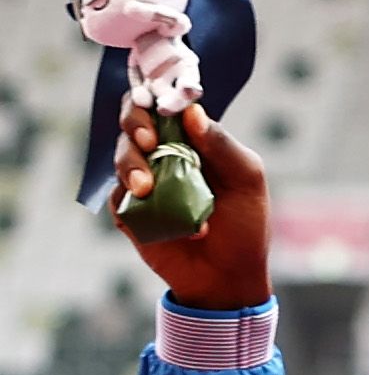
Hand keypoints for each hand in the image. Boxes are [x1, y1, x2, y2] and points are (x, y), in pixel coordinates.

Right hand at [110, 102, 271, 308]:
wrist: (228, 276)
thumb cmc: (245, 225)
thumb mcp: (246, 180)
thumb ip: (221, 145)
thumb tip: (192, 111)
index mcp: (195, 142)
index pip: (165, 107)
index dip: (154, 98)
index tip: (155, 101)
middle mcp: (166, 157)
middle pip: (134, 124)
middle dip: (134, 124)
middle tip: (146, 141)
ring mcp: (145, 183)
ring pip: (121, 157)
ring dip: (131, 166)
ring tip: (147, 187)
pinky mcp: (129, 212)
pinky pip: (117, 196)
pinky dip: (130, 199)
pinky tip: (149, 210)